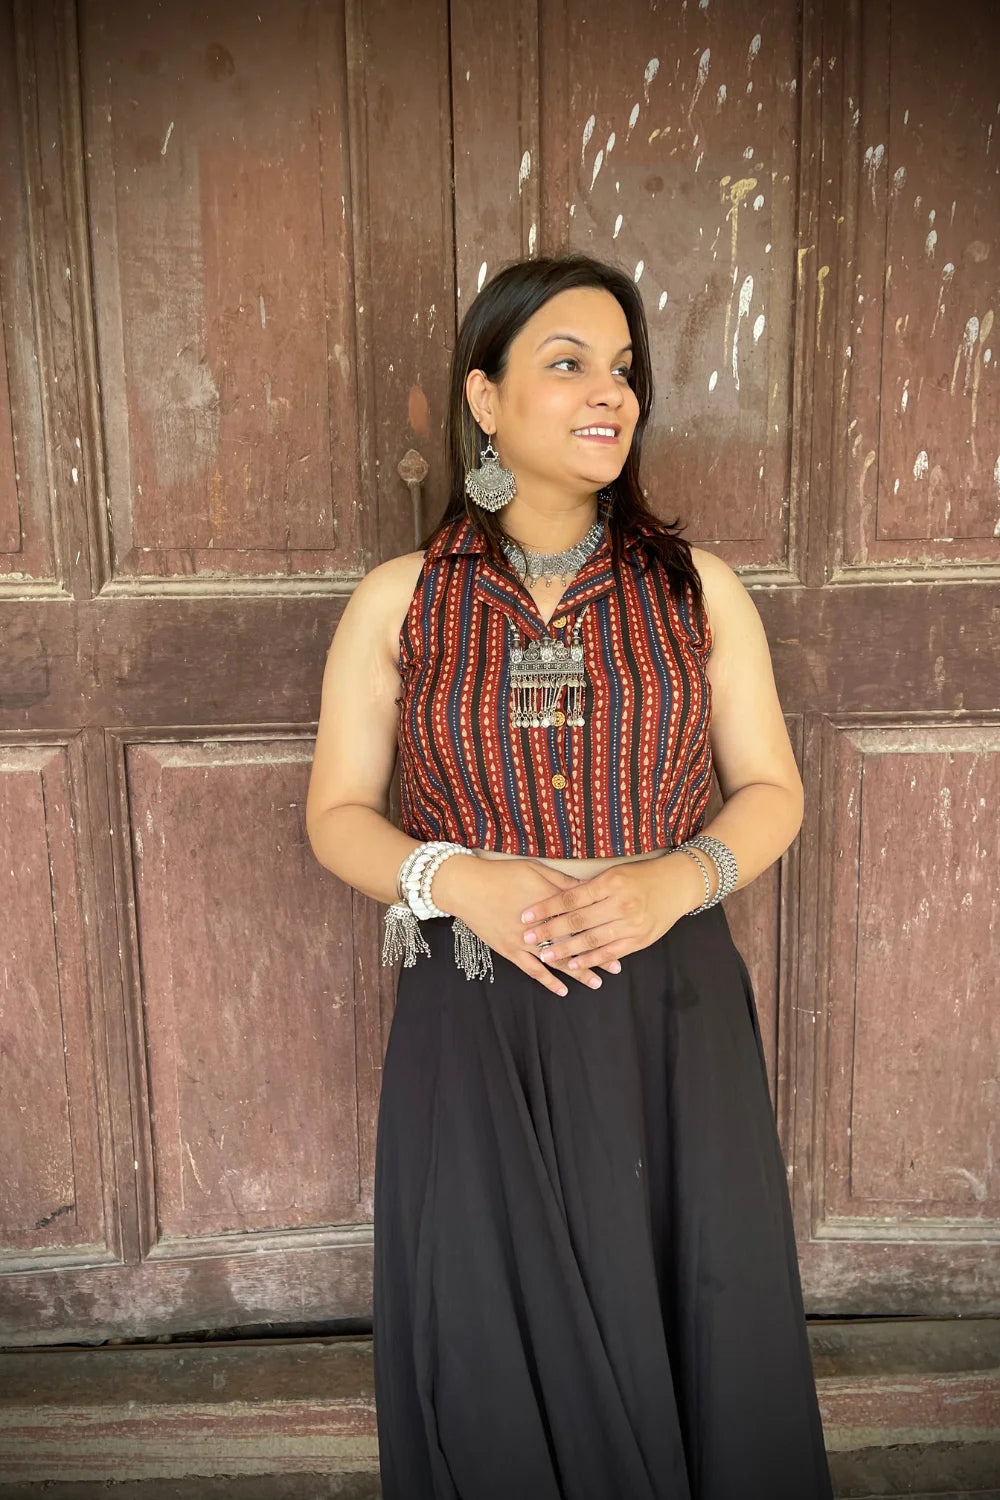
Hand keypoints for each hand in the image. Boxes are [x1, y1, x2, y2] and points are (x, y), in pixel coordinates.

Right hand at [434, 856, 623, 995]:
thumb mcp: (536, 870)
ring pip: (556, 960)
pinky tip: (563, 989)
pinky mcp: (509, 950)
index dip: (601, 929)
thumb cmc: (502, 874)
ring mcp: (523, 941)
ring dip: (577, 971)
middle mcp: (538, 925)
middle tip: (616, 966)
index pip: (581, 919)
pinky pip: (532, 970)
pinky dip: (548, 980)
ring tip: (596, 982)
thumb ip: (563, 884)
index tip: (620, 937)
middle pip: (573, 943)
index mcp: (549, 903)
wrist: (466, 887)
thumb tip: (589, 890)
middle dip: (596, 954)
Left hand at [517, 854, 694, 970]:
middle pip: (578, 920)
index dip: (546, 908)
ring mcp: (631, 924)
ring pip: (592, 940)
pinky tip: (574, 965)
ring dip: (566, 950)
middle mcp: (621, 904)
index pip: (571, 897)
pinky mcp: (640, 940)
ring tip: (546, 955)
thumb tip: (557, 898)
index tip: (525, 915)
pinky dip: (591, 960)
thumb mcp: (614, 874)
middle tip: (528, 938)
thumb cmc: (640, 876)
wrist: (677, 885)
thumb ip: (589, 888)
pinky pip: (610, 953)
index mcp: (610, 883)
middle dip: (550, 931)